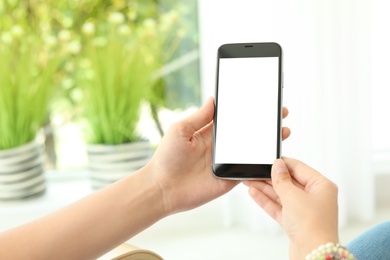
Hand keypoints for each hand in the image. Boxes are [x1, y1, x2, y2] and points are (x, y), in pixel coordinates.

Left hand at [149, 97, 290, 214]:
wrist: (162, 188)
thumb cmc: (167, 158)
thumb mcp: (180, 130)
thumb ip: (199, 117)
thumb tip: (213, 99)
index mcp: (208, 132)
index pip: (232, 118)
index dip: (246, 109)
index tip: (261, 99)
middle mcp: (220, 146)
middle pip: (246, 132)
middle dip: (263, 123)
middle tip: (279, 112)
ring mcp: (226, 162)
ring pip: (251, 149)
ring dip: (267, 141)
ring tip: (282, 131)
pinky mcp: (230, 178)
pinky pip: (249, 169)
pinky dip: (262, 163)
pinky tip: (274, 155)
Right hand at [244, 157, 338, 259]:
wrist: (313, 254)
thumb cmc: (312, 226)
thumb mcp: (293, 196)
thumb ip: (282, 179)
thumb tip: (277, 165)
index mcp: (321, 186)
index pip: (299, 168)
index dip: (282, 163)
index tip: (268, 159)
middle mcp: (314, 197)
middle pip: (288, 182)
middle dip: (270, 177)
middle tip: (254, 171)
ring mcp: (304, 210)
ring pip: (281, 194)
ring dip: (265, 188)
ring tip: (249, 180)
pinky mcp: (295, 222)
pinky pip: (278, 207)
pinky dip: (266, 200)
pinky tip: (254, 193)